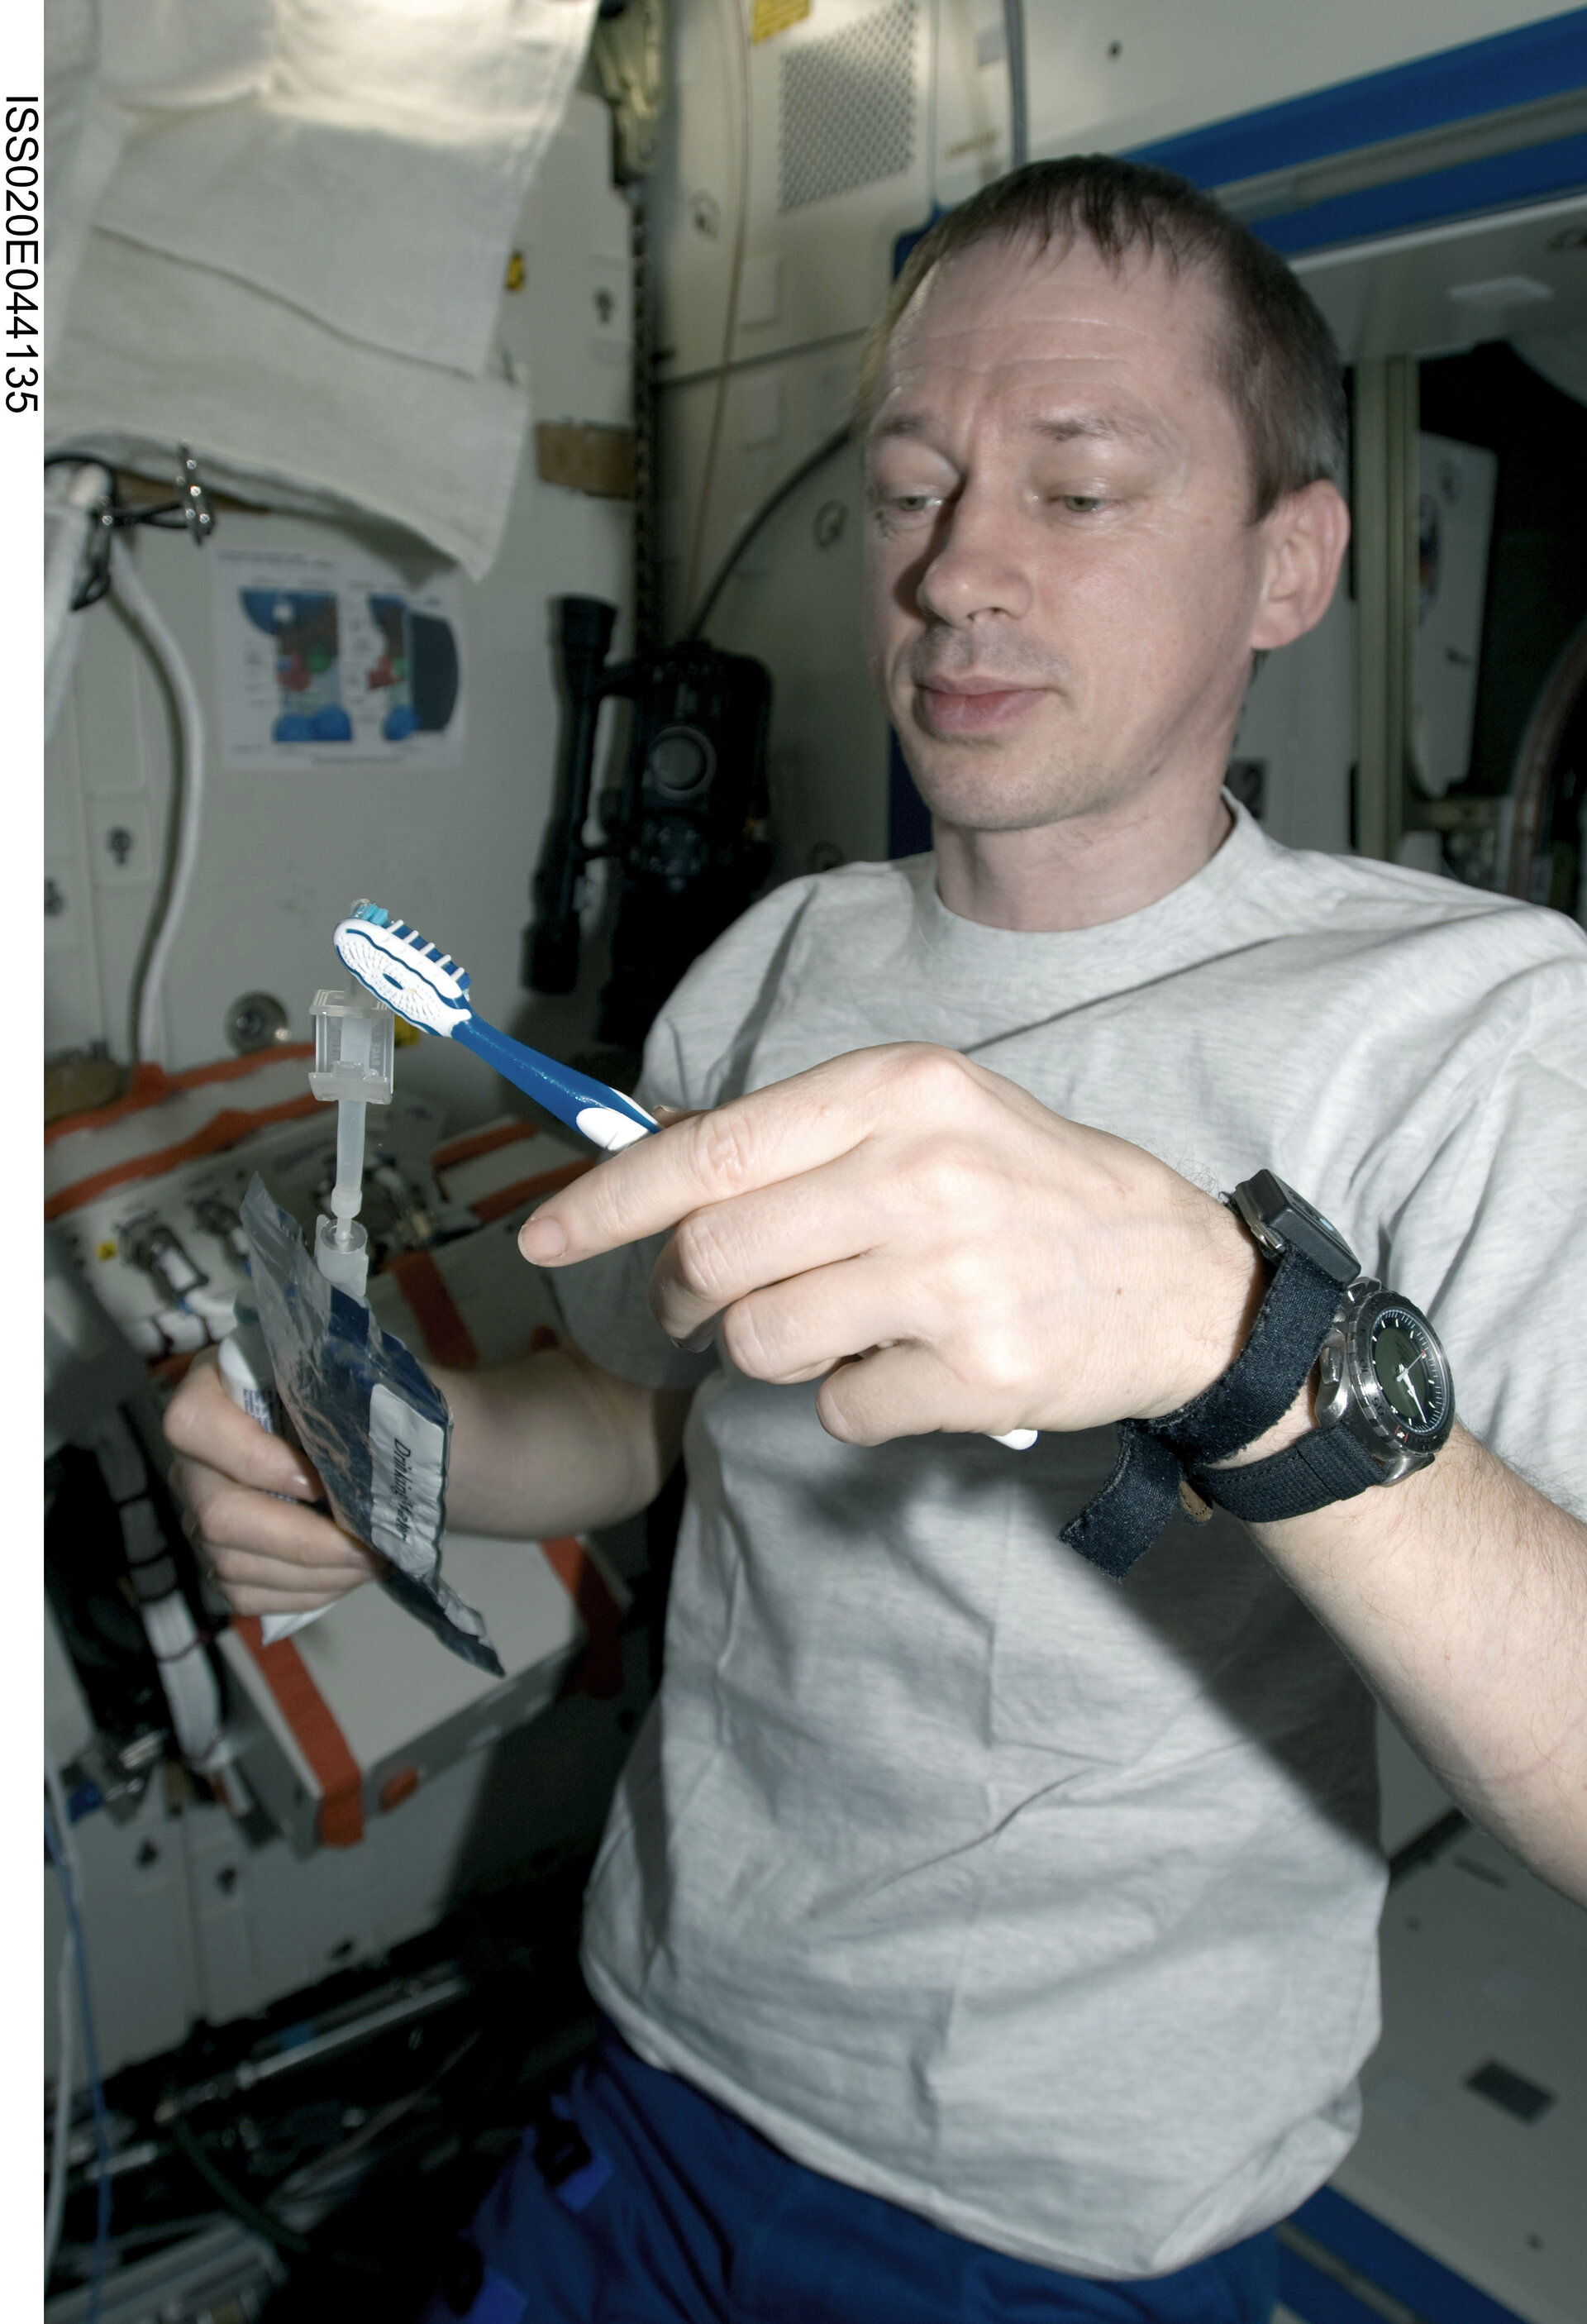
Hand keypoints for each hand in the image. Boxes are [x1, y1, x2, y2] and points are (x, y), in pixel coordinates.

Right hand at [164, 1351, 383, 1615]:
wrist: (349, 1425)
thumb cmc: (351, 1392)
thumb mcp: (351, 1375)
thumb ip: (349, 1392)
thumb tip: (380, 1437)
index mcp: (211, 1390)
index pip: (196, 1424)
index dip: (252, 1459)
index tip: (319, 1481)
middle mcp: (193, 1456)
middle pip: (218, 1513)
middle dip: (302, 1541)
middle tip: (368, 1546)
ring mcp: (198, 1510)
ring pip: (232, 1562)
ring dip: (311, 1575)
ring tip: (372, 1563)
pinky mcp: (217, 1555)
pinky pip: (244, 1593)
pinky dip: (301, 1593)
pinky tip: (347, 1577)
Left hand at [520, 1045, 1262, 1444]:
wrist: (1182, 1282)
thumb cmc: (1036, 1194)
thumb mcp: (930, 1118)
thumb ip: (800, 1138)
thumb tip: (652, 1165)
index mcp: (898, 1090)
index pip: (708, 1150)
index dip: (605, 1201)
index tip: (540, 1238)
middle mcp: (921, 1171)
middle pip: (713, 1253)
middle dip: (683, 1295)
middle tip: (707, 1306)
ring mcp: (953, 1274)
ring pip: (760, 1340)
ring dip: (765, 1352)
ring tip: (830, 1330)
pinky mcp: (980, 1369)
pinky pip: (838, 1408)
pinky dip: (850, 1401)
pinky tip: (907, 1367)